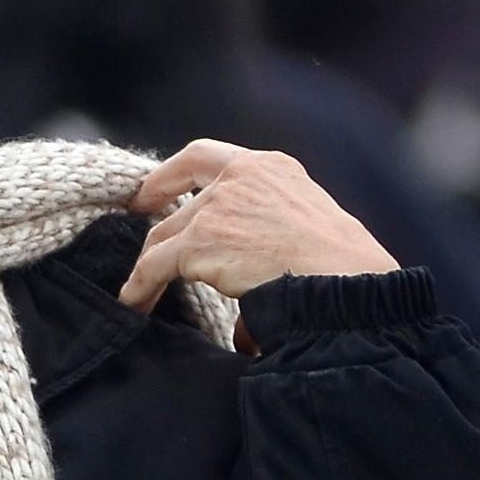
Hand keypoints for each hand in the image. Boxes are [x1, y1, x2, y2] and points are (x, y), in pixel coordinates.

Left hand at [120, 139, 399, 313]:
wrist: (345, 282)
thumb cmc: (340, 269)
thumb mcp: (305, 231)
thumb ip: (268, 246)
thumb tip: (246, 322)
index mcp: (270, 168)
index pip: (204, 158)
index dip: (170, 175)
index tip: (149, 192)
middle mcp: (240, 177)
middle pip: (180, 204)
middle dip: (158, 230)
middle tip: (143, 250)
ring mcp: (217, 207)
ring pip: (163, 236)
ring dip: (150, 266)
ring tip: (140, 294)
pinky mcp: (199, 241)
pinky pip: (154, 265)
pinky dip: (140, 287)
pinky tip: (135, 304)